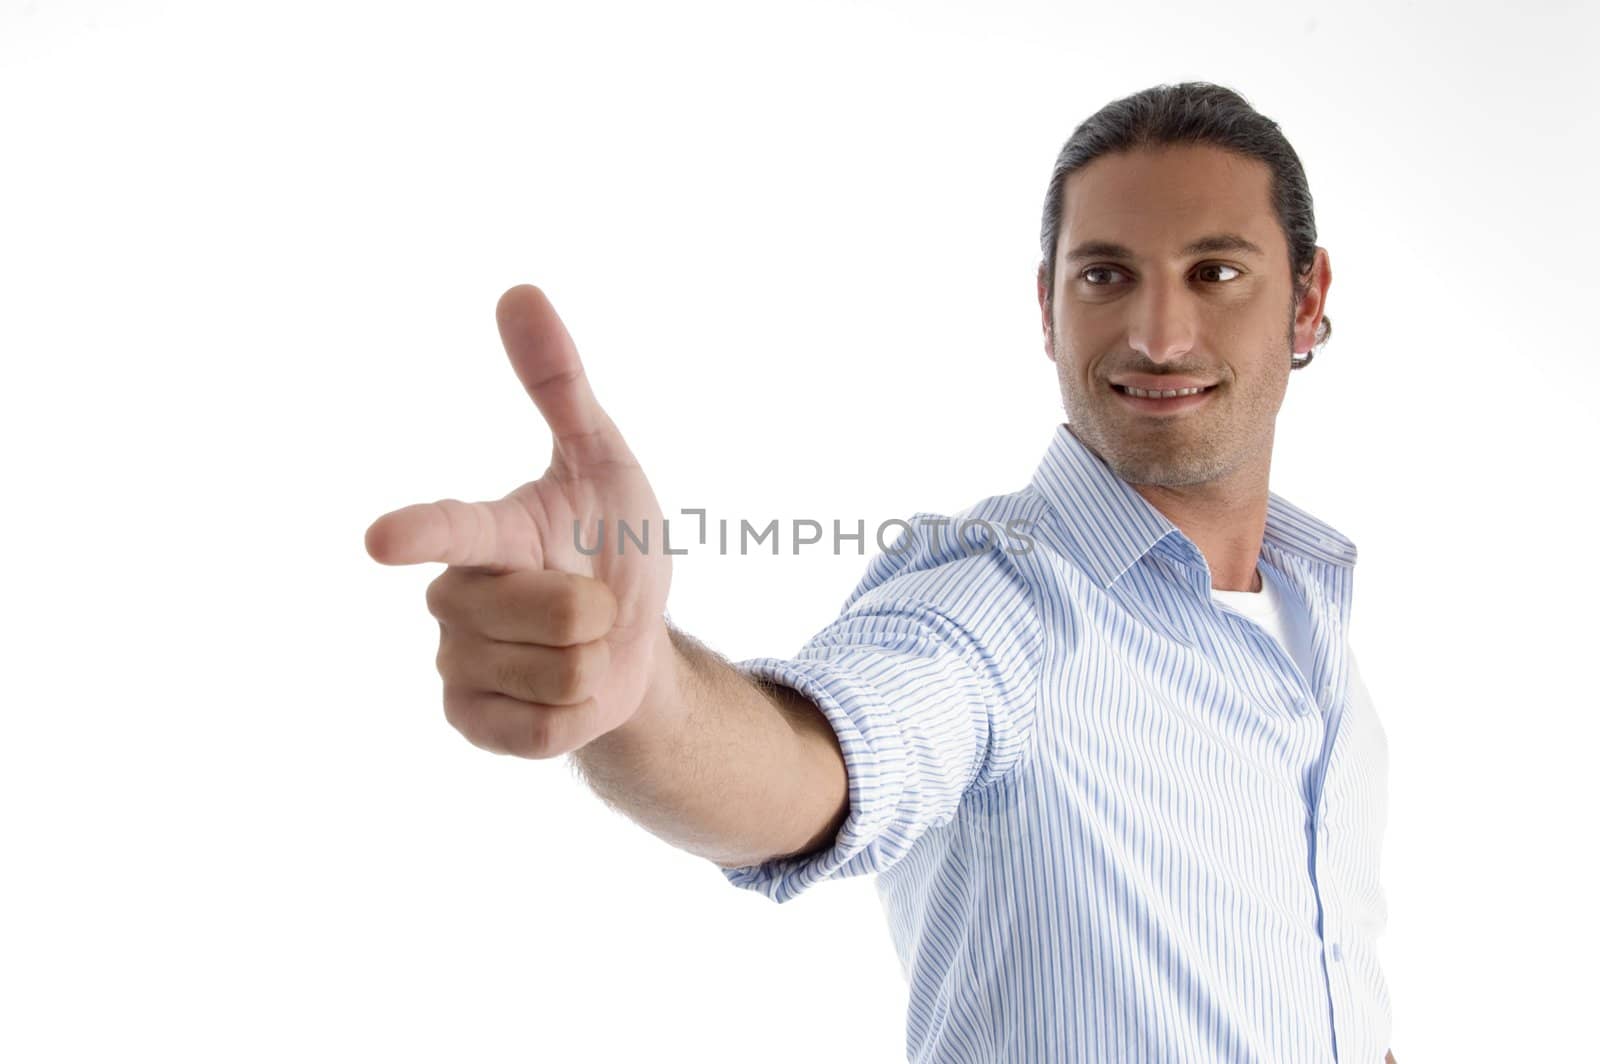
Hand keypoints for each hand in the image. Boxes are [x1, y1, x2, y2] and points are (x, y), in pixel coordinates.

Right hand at [364, 285, 673, 757]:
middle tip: (592, 604)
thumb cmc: (611, 545)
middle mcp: (456, 598)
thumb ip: (560, 386)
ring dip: (593, 662)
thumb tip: (518, 290)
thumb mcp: (604, 463)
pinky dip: (579, 712)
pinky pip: (546, 727)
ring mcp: (457, 665)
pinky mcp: (473, 724)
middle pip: (550, 611)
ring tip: (577, 648)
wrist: (632, 643)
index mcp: (487, 534)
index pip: (453, 528)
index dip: (423, 532)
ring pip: (557, 672)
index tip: (382, 540)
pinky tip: (560, 693)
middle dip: (598, 610)